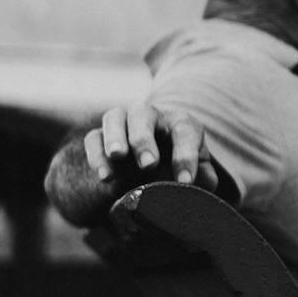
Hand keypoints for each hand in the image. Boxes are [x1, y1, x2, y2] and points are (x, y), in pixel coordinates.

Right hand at [83, 102, 218, 194]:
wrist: (148, 174)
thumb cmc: (178, 170)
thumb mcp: (197, 174)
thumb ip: (204, 177)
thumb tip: (200, 181)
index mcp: (179, 125)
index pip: (185, 130)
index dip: (186, 155)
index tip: (185, 182)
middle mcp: (150, 117)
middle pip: (144, 114)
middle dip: (144, 138)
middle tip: (148, 164)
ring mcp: (122, 123)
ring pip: (114, 118)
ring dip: (115, 137)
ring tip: (118, 156)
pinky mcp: (100, 136)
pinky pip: (93, 138)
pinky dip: (96, 155)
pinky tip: (104, 176)